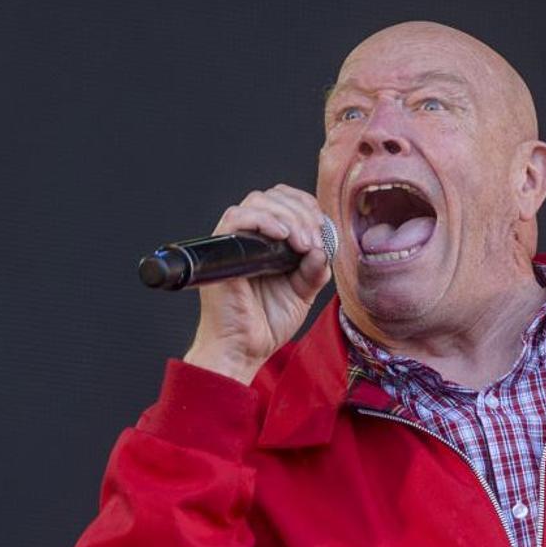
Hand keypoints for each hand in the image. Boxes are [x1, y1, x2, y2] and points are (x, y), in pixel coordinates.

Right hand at [183, 184, 332, 383]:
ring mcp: (235, 242)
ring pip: (258, 201)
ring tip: (302, 243)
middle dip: (302, 212)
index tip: (323, 231)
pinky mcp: (222, 251)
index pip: (287, 202)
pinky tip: (283, 236)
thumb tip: (322, 247)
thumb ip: (315, 268)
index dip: (308, 208)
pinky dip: (264, 220)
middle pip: (275, 196)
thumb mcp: (303, 292)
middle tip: (314, 241)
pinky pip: (237, 217)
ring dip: (288, 216)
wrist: (244, 350)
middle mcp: (251, 237)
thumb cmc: (267, 323)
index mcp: (270, 242)